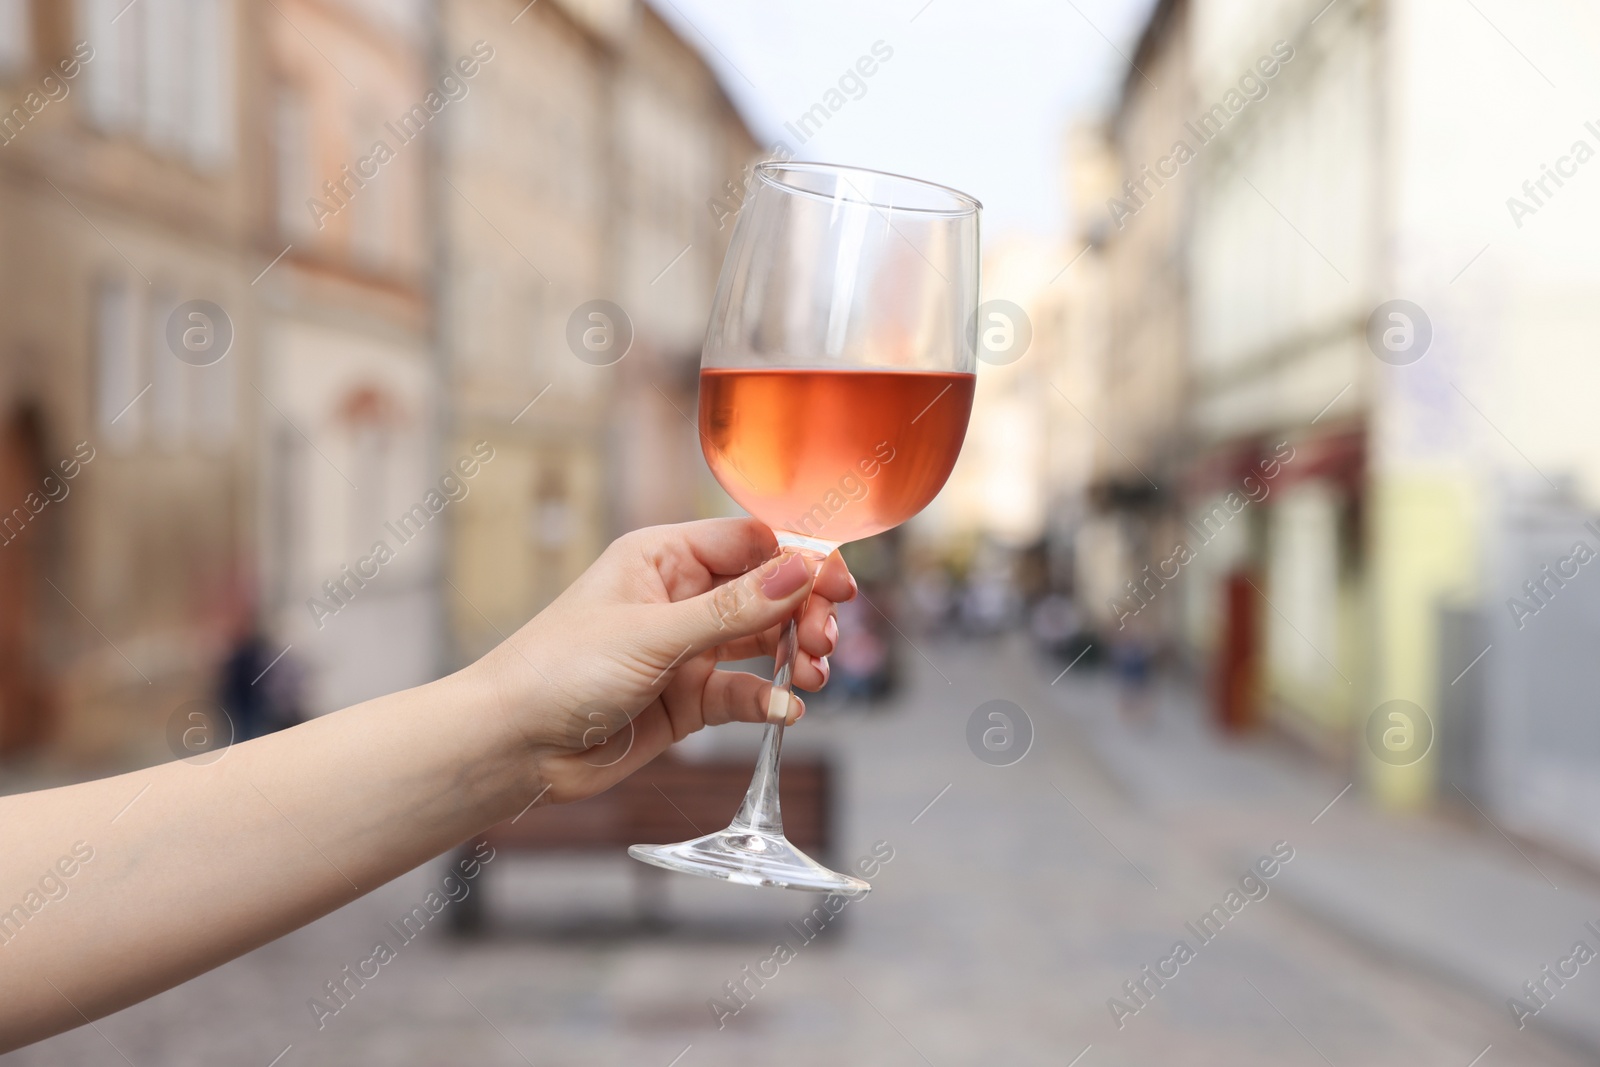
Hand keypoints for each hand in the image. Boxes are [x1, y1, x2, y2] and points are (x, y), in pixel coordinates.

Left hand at [472, 519, 855, 804]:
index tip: (834, 584)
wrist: (513, 746)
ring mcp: (686, 650)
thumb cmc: (558, 671)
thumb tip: (800, 571)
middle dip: (803, 610)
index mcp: (662, 557)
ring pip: (762, 641)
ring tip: (812, 671)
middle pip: (767, 591)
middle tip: (823, 637)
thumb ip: (733, 609)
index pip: (750, 541)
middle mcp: (679, 597)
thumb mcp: (653, 634)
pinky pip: (743, 692)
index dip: (797, 558)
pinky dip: (769, 699)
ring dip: (794, 653)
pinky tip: (786, 709)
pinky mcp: (687, 701)